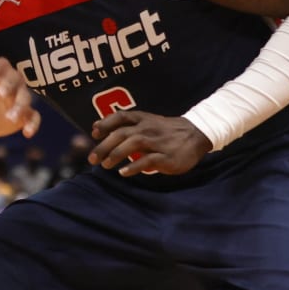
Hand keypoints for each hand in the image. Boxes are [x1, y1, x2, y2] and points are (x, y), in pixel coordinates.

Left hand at [0, 57, 39, 138]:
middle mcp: (11, 81)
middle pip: (14, 79)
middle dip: (7, 87)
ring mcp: (20, 97)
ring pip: (25, 98)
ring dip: (19, 107)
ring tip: (9, 118)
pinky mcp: (26, 114)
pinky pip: (34, 117)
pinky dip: (33, 124)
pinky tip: (27, 133)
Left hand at [88, 110, 211, 175]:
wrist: (196, 134)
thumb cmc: (165, 131)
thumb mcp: (146, 122)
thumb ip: (124, 126)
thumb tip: (95, 129)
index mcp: (142, 119)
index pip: (121, 117)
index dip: (105, 123)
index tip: (93, 133)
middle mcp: (148, 128)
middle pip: (122, 133)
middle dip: (104, 146)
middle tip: (92, 159)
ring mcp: (158, 142)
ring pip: (134, 144)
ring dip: (117, 154)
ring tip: (105, 165)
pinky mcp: (167, 156)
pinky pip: (148, 160)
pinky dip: (134, 166)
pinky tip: (123, 172)